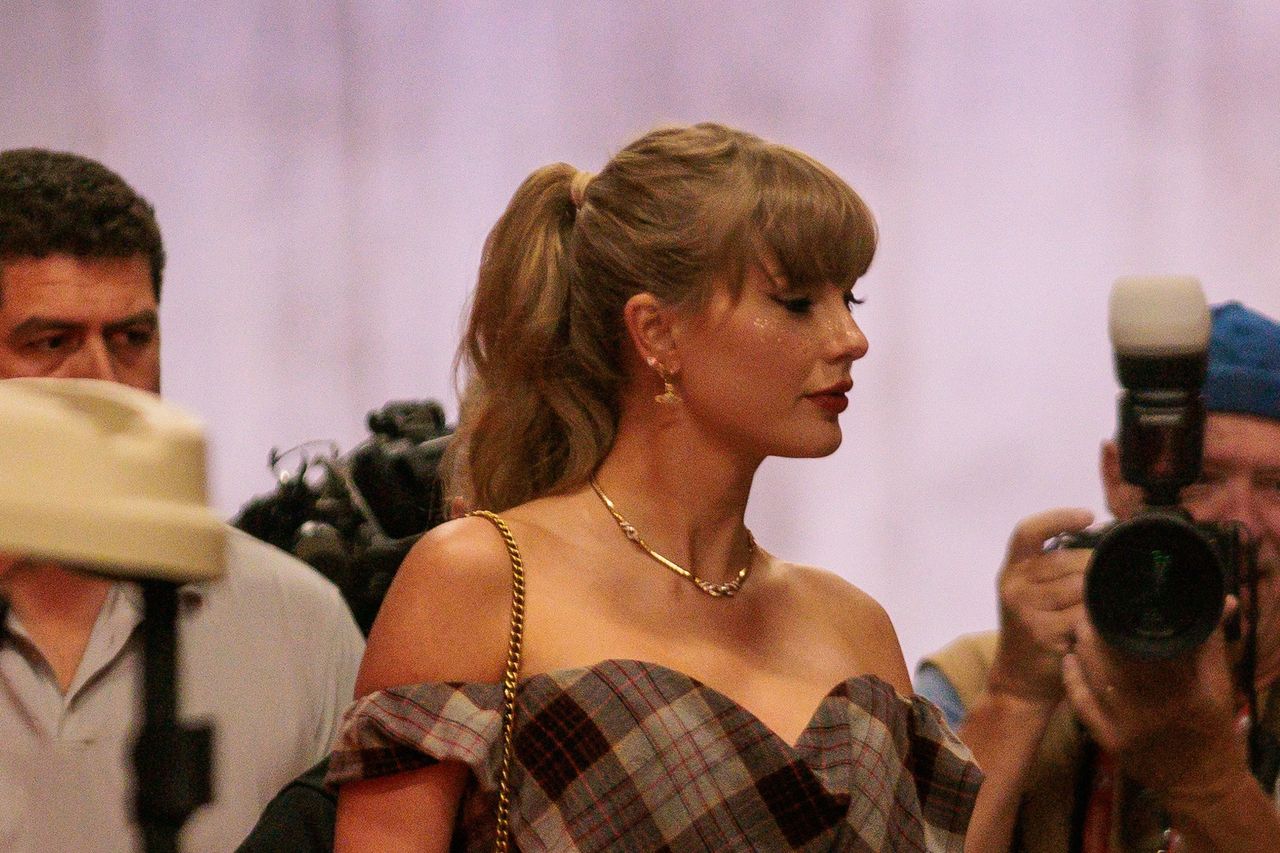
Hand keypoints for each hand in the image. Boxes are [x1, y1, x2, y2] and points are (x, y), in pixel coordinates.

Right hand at [987, 508, 1093, 706]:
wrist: (1019, 681)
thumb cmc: (1035, 633)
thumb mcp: (1032, 596)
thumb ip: (1054, 571)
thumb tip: (1101, 545)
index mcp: (1012, 570)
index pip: (1028, 531)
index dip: (1058, 518)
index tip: (1088, 516)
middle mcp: (1013, 584)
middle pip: (1066, 559)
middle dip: (1095, 568)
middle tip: (1110, 582)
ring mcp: (1025, 607)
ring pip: (1079, 585)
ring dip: (1098, 595)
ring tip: (1103, 608)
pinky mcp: (1041, 630)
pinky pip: (1083, 613)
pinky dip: (1096, 618)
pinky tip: (1099, 626)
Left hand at [1061, 610, 1242, 799]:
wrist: (1201, 782)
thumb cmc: (1212, 727)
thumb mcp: (1219, 684)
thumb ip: (1209, 642)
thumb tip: (1212, 599)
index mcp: (1185, 689)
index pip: (1147, 644)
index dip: (1125, 620)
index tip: (1114, 600)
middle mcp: (1154, 708)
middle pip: (1114, 658)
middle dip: (1097, 630)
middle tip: (1088, 609)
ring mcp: (1128, 726)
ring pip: (1095, 677)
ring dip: (1083, 649)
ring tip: (1079, 629)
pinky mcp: (1110, 742)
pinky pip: (1082, 705)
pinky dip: (1072, 679)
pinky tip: (1069, 659)